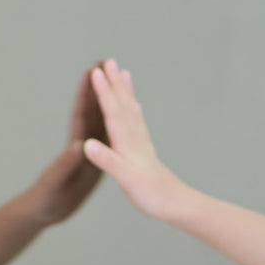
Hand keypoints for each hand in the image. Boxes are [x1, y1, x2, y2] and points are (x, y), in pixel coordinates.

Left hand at [26, 64, 106, 224]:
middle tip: (108, 62)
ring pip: (103, 122)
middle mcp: (81, 143)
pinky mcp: (96, 162)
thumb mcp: (57, 182)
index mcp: (73, 145)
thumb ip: (67, 164)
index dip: (86, 92)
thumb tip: (78, 145)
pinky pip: (110, 140)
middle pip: (93, 110)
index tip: (93, 69)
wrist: (46, 212)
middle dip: (100, 87)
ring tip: (121, 82)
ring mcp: (89, 151)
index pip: (80, 113)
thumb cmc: (47, 198)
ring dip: (110, 103)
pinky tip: (128, 120)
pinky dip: (118, 128)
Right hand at [81, 59, 186, 220]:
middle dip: (114, 83)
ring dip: (125, 91)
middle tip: (109, 60)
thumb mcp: (126, 180)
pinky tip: (135, 105)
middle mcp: (135, 138)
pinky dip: (134, 109)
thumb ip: (108, 161)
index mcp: (127, 143)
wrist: (175, 204)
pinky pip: (137, 122)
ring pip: (131, 110)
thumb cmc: (151, 195)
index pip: (113, 112)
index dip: (103, 92)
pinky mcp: (145, 150)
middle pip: (123, 104)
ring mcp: (142, 142)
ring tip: (123, 73)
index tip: (96, 71)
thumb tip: (89, 145)